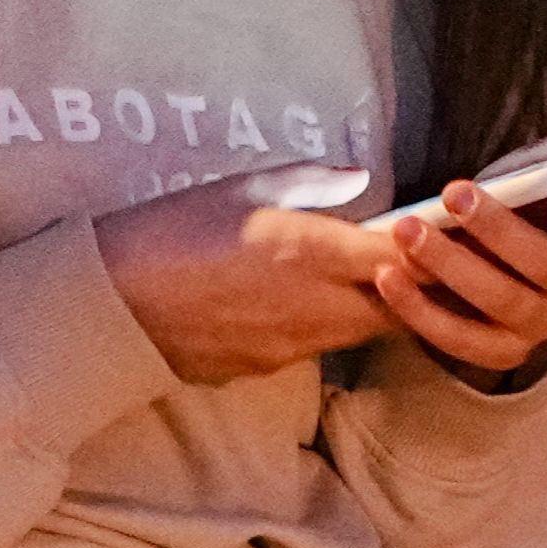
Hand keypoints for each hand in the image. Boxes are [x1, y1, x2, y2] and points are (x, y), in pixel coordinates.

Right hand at [93, 173, 398, 383]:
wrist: (108, 300)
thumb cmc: (170, 230)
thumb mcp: (242, 189)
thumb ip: (310, 184)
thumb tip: (358, 177)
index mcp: (311, 252)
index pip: (402, 259)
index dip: (428, 251)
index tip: (439, 237)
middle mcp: (312, 307)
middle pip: (393, 311)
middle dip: (410, 292)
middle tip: (407, 265)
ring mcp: (289, 346)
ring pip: (352, 334)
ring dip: (363, 311)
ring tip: (346, 281)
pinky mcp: (262, 370)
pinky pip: (308, 350)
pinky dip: (315, 329)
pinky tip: (285, 306)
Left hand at [365, 173, 546, 391]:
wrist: (484, 279)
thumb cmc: (516, 211)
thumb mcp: (545, 170)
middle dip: (502, 230)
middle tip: (455, 193)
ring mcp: (541, 325)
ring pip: (503, 302)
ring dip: (452, 266)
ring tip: (407, 231)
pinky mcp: (500, 354)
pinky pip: (461, 338)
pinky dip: (421, 309)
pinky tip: (388, 275)